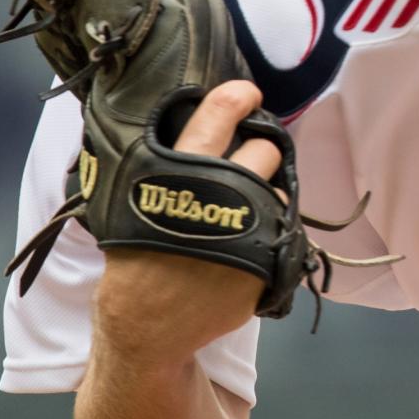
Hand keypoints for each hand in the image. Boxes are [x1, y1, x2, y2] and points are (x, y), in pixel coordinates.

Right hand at [89, 79, 274, 363]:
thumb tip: (203, 127)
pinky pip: (284, 232)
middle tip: (245, 165)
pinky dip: (270, 233)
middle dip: (258, 152)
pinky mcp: (268, 264)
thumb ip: (169, 165)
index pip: (217, 118)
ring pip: (281, 191)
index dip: (235, 99)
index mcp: (182, 176)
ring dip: (267, 196)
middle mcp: (221, 198)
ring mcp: (250, 232)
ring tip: (242, 213)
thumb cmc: (137, 258)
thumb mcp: (134, 202)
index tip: (247, 94)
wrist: (146, 324)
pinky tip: (246, 244)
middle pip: (264, 151)